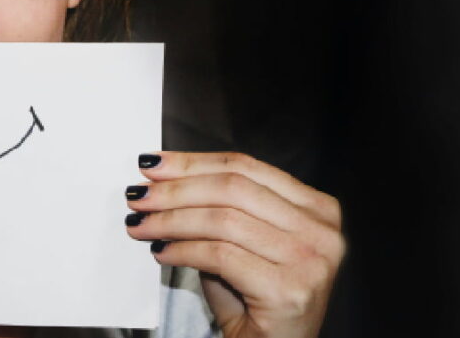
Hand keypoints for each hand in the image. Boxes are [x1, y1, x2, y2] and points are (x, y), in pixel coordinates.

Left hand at [124, 151, 343, 337]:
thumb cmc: (253, 297)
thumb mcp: (240, 240)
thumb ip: (216, 205)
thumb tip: (160, 179)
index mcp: (316, 207)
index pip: (245, 167)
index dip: (193, 163)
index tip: (152, 164)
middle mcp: (320, 231)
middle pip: (233, 188)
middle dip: (176, 190)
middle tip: (139, 196)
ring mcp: (310, 260)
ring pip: (223, 220)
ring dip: (171, 221)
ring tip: (140, 225)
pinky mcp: (288, 290)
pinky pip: (220, 256)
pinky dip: (183, 250)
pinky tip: (161, 253)